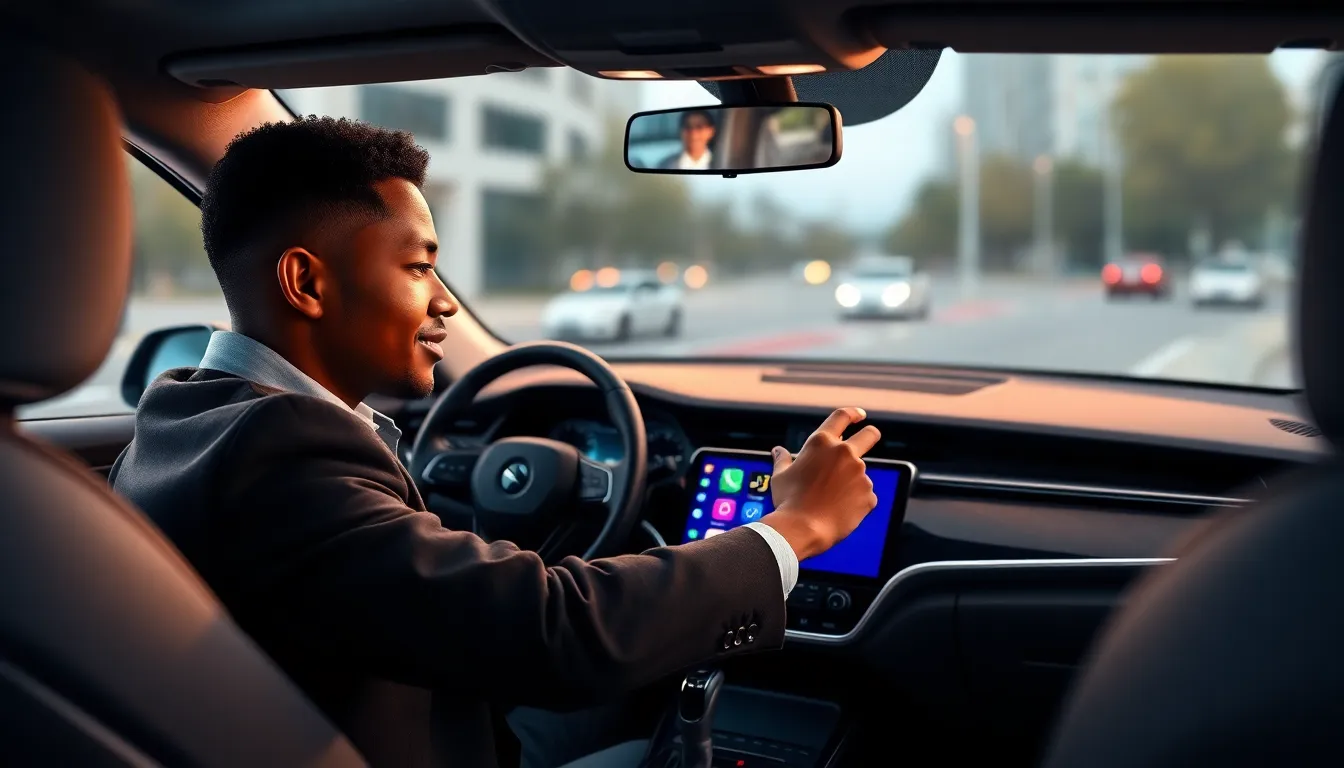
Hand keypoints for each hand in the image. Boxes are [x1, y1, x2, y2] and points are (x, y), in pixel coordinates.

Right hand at [760, 407, 880, 560]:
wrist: (802, 529)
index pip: (842, 416)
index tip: (860, 415)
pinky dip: (854, 501)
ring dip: (850, 481)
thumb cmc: (788, 501)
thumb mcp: (780, 476)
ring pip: (860, 473)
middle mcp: (844, 453)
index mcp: (821, 443)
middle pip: (869, 435)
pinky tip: (838, 511)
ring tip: (830, 501)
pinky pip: (864, 495)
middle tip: (869, 438)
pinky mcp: (869, 494)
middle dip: (870, 434)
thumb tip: (778, 451)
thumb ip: (782, 459)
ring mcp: (860, 474)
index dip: (853, 413)